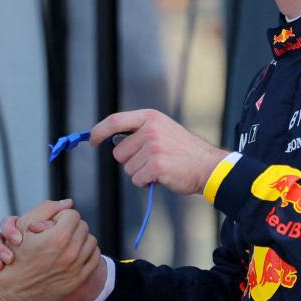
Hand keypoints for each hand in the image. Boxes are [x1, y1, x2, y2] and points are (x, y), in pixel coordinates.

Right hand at [0, 200, 99, 300]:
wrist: (11, 289)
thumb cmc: (14, 256)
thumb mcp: (23, 226)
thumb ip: (47, 209)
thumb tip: (68, 202)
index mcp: (58, 237)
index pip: (73, 215)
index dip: (61, 216)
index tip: (53, 223)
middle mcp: (70, 253)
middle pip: (83, 227)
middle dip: (71, 227)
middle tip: (59, 232)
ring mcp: (75, 268)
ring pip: (91, 242)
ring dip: (80, 239)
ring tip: (67, 242)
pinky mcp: (77, 279)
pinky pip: (94, 259)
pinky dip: (88, 254)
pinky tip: (75, 254)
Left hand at [90, 109, 228, 194]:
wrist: (208, 165)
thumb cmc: (184, 151)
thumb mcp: (162, 130)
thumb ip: (139, 132)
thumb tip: (112, 140)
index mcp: (150, 118)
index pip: (115, 120)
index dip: (100, 131)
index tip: (93, 140)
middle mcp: (150, 130)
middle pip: (119, 152)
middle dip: (130, 161)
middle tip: (151, 161)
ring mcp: (153, 147)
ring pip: (128, 168)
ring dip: (140, 173)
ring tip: (160, 167)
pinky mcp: (156, 166)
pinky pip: (137, 179)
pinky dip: (146, 182)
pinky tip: (162, 176)